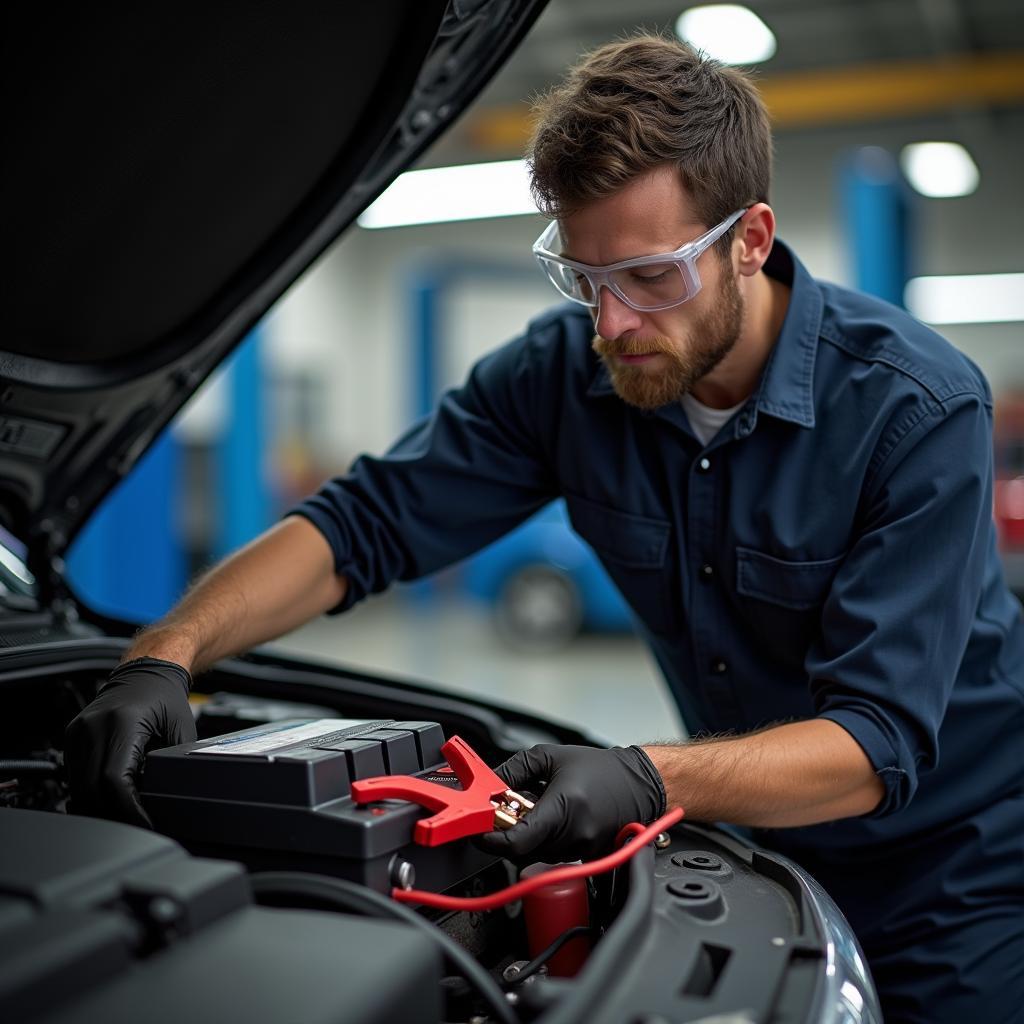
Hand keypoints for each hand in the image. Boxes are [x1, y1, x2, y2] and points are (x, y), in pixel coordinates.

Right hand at [65, 657, 195, 826]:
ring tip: (126, 814)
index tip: (145, 822)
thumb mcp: (180, 730)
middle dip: (113, 813)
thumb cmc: (166, 697)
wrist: (147, 670)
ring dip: (100, 805)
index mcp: (122, 723)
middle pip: (91, 789)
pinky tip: (111, 797)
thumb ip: (172, 764)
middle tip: (136, 824)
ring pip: (79, 787)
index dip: (129, 808)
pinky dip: (91, 791)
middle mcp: (94, 727)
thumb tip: (170, 798)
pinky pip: (75, 775)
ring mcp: (79, 732)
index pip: (114, 780)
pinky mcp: (73, 737)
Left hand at [477, 744, 665, 861]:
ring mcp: (583, 849)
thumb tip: (488, 786)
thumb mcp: (550, 757)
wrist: (638, 782)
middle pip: (524, 850)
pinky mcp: (588, 856)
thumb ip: (514, 770)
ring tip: (534, 810)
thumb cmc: (599, 769)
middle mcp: (574, 834)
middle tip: (504, 813)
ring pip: (537, 854)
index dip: (492, 841)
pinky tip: (551, 819)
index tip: (480, 832)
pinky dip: (545, 840)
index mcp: (564, 807)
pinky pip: (554, 854)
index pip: (517, 842)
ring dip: (527, 836)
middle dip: (508, 833)